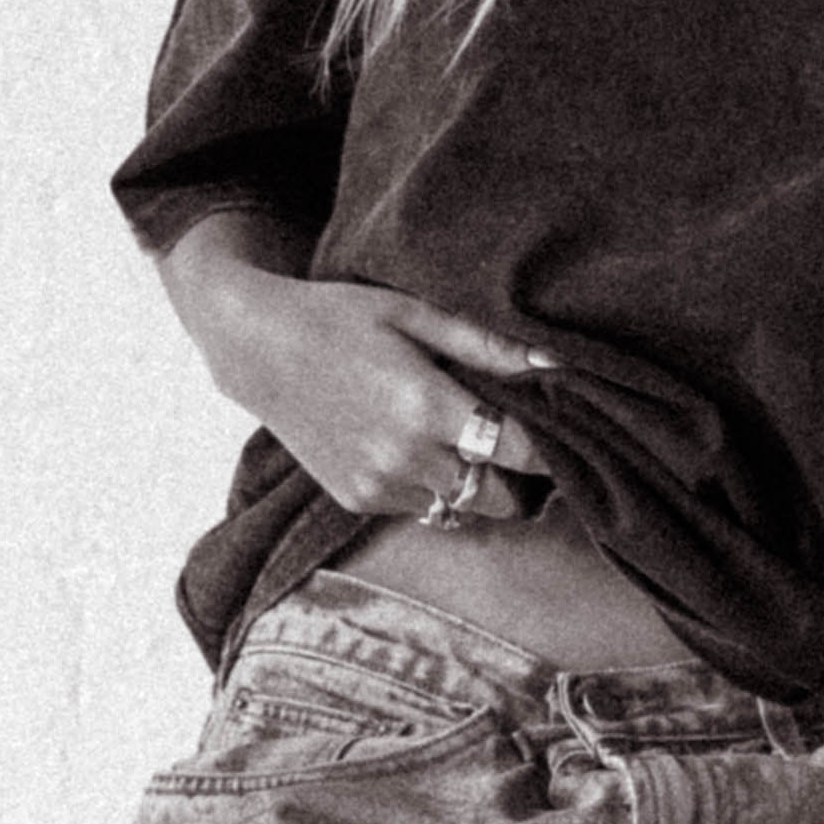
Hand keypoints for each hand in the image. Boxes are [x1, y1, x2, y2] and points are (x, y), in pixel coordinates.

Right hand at [185, 251, 557, 521]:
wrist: (258, 349)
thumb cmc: (339, 317)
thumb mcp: (413, 314)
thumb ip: (485, 346)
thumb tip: (555, 362)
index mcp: (426, 406)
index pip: (519, 451)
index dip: (551, 449)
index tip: (566, 436)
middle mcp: (405, 457)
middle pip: (500, 497)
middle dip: (520, 480)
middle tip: (522, 448)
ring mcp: (379, 484)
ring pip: (461, 508)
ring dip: (476, 486)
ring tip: (472, 447)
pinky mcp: (358, 500)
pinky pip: (420, 507)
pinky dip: (432, 487)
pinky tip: (418, 448)